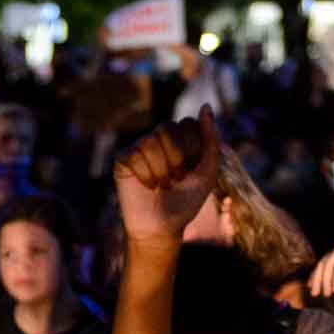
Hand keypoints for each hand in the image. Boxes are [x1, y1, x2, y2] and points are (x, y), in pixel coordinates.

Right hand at [113, 104, 218, 243]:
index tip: (191, 170)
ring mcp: (139, 147)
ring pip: (149, 141)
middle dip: (176, 157)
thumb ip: (210, 140)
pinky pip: (134, 154)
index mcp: (180, 138)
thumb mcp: (207, 171)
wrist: (162, 227)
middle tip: (176, 179)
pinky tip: (146, 186)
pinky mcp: (123, 159)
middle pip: (167, 127)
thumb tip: (206, 105)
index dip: (192, 148)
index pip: (187, 124)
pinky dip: (145, 174)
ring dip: (160, 169)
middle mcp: (159, 139)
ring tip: (161, 185)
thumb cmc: (186, 201)